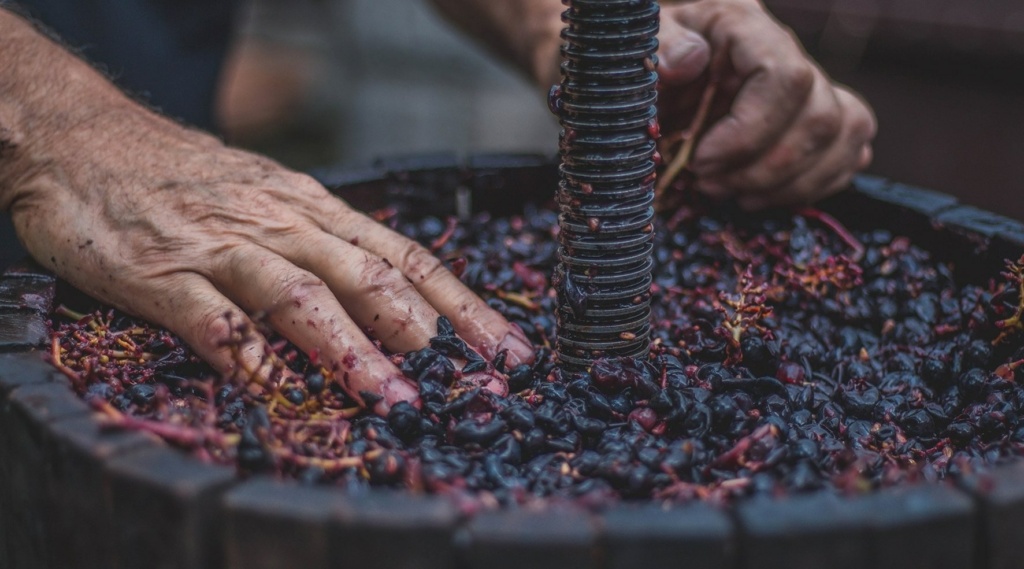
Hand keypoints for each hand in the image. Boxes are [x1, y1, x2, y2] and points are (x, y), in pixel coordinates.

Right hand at [7, 109, 530, 413]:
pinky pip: (209, 317)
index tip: (505, 350)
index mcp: (314, 210)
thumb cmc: (187, 177)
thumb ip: (325, 246)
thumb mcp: (272, 198)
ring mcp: (221, 247)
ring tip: (389, 394)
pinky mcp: (160, 273)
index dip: (461, 304)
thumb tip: (396, 300)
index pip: (405, 257)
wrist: (83, 138)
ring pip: (299, 295)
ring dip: (348, 347)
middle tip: (464, 381)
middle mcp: (281, 224)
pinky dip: (243, 352)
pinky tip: (270, 387)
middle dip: (421, 330)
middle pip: (367, 275)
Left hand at [656, 0, 876, 208]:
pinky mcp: (815, 119)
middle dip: (764, 169)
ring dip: (789, 183)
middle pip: (820, 117)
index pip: (785, 78)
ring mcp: (808, 85)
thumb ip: (660, 46)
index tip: (702, 161)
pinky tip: (761, 195)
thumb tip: (690, 60)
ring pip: (844, 135)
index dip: (749, 132)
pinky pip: (850, 151)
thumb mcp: (636, 47)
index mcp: (743, 27)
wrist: (648, 76)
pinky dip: (812, 185)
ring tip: (731, 193)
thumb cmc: (642, 62)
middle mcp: (786, 52)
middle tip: (708, 183)